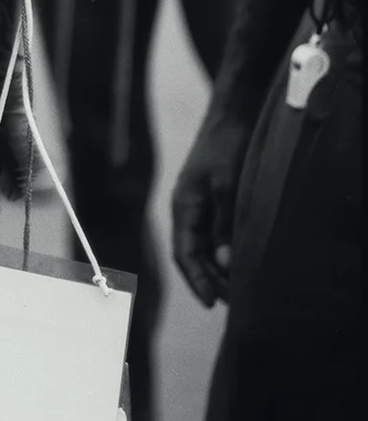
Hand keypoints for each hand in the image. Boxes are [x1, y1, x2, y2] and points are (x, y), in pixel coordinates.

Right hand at [170, 107, 251, 306]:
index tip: (210, 304)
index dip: (196, 281)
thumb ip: (224, 225)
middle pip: (191, 255)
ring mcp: (196, 204)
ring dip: (216, 269)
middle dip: (208, 280)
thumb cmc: (227, 147)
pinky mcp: (209, 200)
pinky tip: (237, 262)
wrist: (231, 116)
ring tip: (236, 290)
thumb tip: (224, 264)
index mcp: (183, 207)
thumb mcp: (227, 186)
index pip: (184, 254)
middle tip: (232, 303)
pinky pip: (211, 235)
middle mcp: (185, 209)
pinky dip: (222, 253)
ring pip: (202, 246)